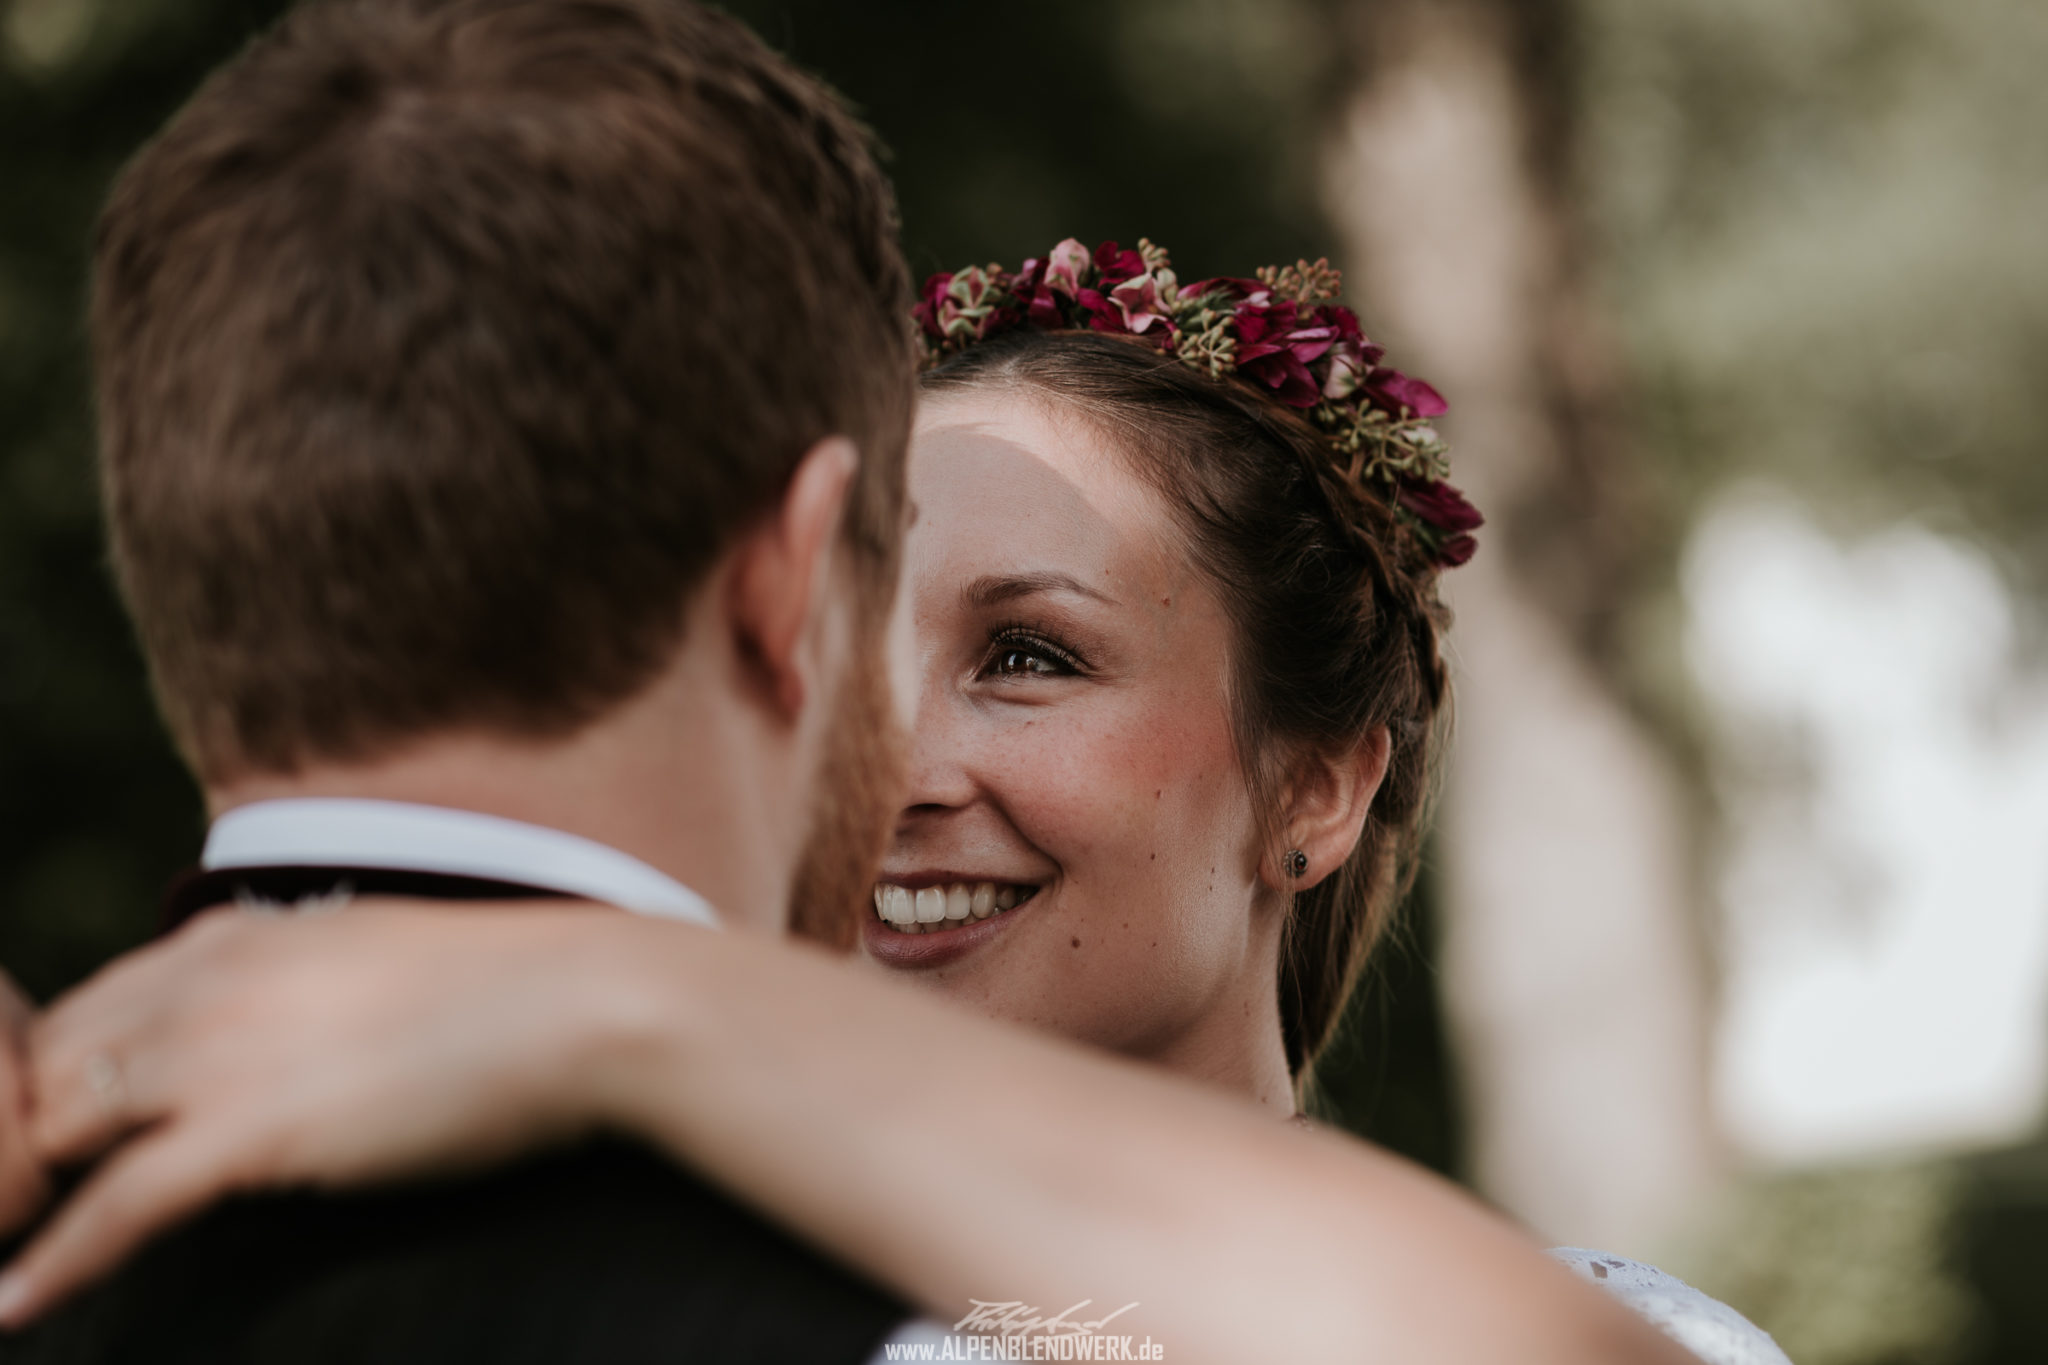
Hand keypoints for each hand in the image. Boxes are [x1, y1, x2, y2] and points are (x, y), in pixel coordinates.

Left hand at [0, 902, 662, 1326]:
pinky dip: (54, 1264)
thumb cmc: (509, 991)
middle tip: (20, 1213)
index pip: (84, 1014)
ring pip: (52, 1134)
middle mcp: (206, 982)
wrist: (586, 1004)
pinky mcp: (253, 1131)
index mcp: (232, 938)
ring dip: (19, 1199)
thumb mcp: (369, 958)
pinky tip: (15, 1307)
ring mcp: (223, 1053)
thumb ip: (294, 983)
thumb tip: (274, 1036)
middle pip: (45, 1071)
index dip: (50, 1089)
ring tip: (5, 1258)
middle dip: (18, 1144)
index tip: (51, 1152)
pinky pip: (115, 1209)